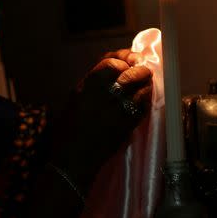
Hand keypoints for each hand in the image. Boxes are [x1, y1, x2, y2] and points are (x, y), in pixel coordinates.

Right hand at [52, 52, 152, 189]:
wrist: (72, 158)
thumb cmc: (69, 128)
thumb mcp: (75, 98)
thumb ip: (91, 82)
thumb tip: (114, 67)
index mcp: (85, 88)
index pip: (109, 63)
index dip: (123, 58)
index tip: (128, 60)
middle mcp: (100, 97)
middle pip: (128, 74)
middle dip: (139, 68)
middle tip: (144, 69)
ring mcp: (114, 112)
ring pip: (139, 90)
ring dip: (146, 83)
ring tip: (147, 82)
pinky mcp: (125, 127)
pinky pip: (142, 107)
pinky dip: (146, 100)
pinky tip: (145, 98)